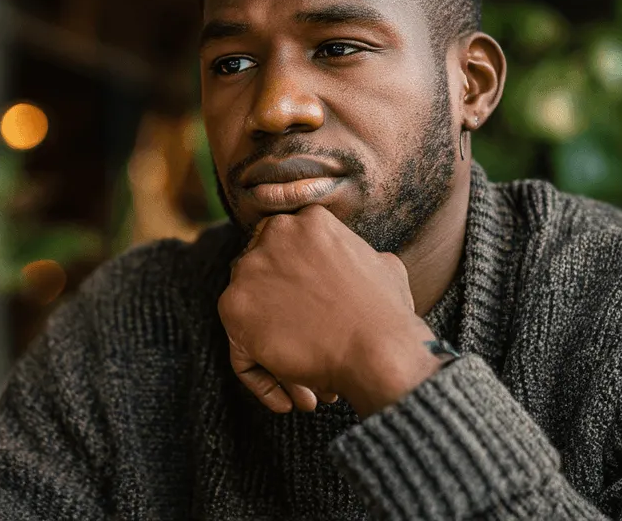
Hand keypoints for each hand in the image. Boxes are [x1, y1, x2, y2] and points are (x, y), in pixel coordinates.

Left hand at [219, 205, 443, 415]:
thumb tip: (357, 260)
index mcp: (308, 220)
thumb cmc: (387, 314)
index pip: (283, 250)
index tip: (304, 314)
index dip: (291, 287)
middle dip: (282, 321)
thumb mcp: (382, 265)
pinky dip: (262, 380)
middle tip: (306, 351)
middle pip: (262, 282)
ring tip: (304, 388)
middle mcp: (273, 236)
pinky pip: (239, 349)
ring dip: (276, 356)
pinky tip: (287, 401)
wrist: (379, 349)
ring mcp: (249, 270)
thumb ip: (356, 256)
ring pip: (251, 317)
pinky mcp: (233, 307)